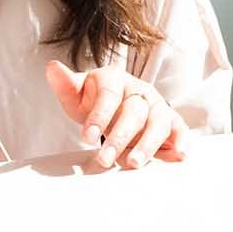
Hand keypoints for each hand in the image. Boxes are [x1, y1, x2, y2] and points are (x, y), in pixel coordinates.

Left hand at [46, 62, 188, 172]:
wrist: (117, 103)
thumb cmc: (96, 100)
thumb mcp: (77, 93)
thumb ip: (66, 85)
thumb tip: (52, 68)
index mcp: (115, 79)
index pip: (109, 95)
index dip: (99, 116)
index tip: (86, 137)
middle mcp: (140, 90)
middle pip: (134, 112)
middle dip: (119, 138)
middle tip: (105, 159)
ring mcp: (157, 105)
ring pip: (157, 123)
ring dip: (147, 144)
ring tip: (133, 163)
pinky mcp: (170, 121)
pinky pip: (179, 129)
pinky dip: (180, 142)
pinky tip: (178, 156)